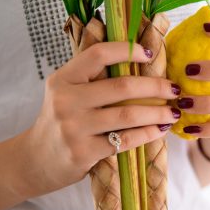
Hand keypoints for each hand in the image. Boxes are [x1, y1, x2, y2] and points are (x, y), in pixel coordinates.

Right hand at [23, 42, 180, 196]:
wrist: (35, 160)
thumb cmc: (61, 121)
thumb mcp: (67, 93)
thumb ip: (92, 80)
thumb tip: (139, 65)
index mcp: (63, 79)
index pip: (97, 55)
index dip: (126, 50)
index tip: (149, 53)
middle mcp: (66, 100)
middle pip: (121, 87)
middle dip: (155, 86)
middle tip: (174, 89)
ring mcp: (74, 128)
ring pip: (127, 115)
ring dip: (158, 112)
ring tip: (174, 112)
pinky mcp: (83, 152)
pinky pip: (125, 139)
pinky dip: (148, 133)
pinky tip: (160, 129)